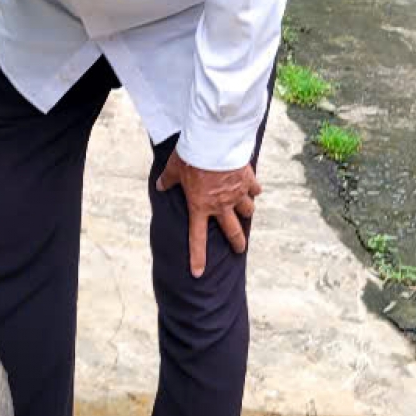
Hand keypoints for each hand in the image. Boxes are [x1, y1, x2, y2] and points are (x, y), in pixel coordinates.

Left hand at [155, 150, 262, 278]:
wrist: (214, 142)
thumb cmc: (191, 156)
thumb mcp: (173, 168)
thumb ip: (168, 180)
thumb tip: (160, 185)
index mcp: (200, 206)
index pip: (197, 238)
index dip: (197, 257)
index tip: (198, 273)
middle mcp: (220, 205)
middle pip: (233, 232)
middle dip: (237, 243)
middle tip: (239, 249)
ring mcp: (237, 194)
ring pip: (248, 211)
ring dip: (247, 212)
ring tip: (246, 210)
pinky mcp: (248, 181)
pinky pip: (255, 190)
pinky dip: (254, 190)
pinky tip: (254, 188)